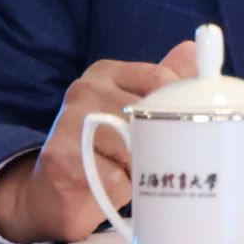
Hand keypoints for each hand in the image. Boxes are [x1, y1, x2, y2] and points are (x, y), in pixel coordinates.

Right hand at [0, 39, 198, 243]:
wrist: (50, 194)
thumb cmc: (103, 151)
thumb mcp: (131, 114)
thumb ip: (160, 86)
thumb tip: (192, 50)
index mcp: (105, 73)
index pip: (160, 79)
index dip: (181, 108)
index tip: (190, 129)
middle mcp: (84, 89)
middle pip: (149, 114)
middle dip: (163, 144)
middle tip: (163, 161)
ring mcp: (70, 121)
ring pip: (135, 147)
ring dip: (143, 170)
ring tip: (131, 176)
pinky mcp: (61, 157)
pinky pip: (116, 178)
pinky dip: (123, 190)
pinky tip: (109, 189)